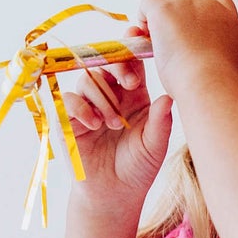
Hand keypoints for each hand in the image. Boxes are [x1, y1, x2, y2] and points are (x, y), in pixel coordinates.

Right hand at [60, 23, 174, 212]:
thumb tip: (169, 97)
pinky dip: (81, 108)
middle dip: (118, 67)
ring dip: (102, 98)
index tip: (138, 42)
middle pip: (107, 63)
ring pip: (89, 79)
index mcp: (135, 95)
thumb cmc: (138, 169)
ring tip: (112, 125)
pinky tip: (94, 125)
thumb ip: (160, 122)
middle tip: (129, 83)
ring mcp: (89, 105)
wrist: (114, 195)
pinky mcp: (70, 119)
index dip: (133, 49)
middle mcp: (111, 95)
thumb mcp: (154, 146)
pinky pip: (69, 99)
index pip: (132, 63)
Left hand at [137, 0, 237, 102]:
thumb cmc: (224, 82)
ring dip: (161, 10)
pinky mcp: (164, 10)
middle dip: (179, 12)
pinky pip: (148, 2)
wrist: (211, 83)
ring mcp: (185, 4)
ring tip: (157, 33)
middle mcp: (207, 5)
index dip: (203, 10)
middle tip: (172, 35)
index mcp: (226, 16)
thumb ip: (231, 53)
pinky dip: (144, 14)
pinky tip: (146, 33)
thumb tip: (226, 59)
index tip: (195, 25)